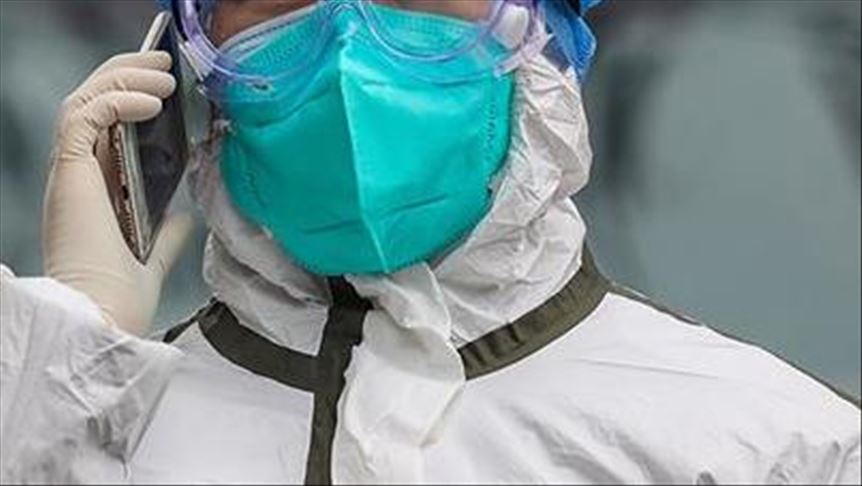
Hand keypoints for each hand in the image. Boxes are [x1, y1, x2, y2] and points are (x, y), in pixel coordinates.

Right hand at [43, 51, 193, 335]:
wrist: (104, 320)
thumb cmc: (119, 298)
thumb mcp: (153, 255)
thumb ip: (166, 234)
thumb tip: (186, 214)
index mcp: (94, 189)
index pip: (104, 124)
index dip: (130, 94)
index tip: (166, 82)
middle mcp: (77, 175)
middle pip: (92, 102)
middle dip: (127, 73)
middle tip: (164, 61)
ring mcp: (71, 173)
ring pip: (84, 100)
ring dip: (124, 78)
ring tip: (164, 73)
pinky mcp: (70, 174)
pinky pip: (85, 118)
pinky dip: (117, 100)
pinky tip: (152, 101)